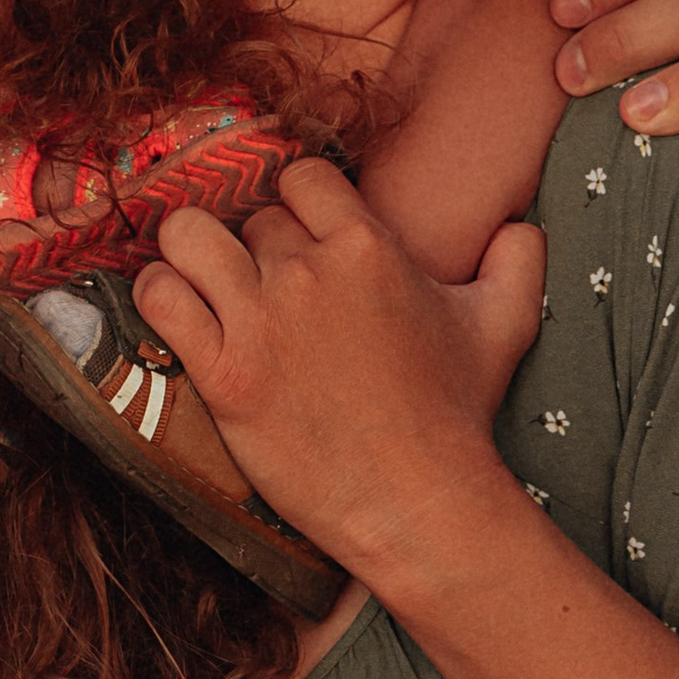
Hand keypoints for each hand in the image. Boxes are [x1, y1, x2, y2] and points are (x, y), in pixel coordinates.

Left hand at [135, 160, 544, 572]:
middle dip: (254, 247)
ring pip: (187, 236)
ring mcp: (261, 320)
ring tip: (202, 282)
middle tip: (264, 289)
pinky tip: (177, 312)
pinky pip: (160, 297)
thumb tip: (519, 224)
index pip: (300, 176)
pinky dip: (158, 296)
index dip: (294, 204)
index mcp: (368, 246)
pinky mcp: (224, 371)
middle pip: (249, 217)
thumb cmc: (457, 414)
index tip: (298, 237)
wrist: (418, 502)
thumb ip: (518, 261)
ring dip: (189, 253)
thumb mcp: (505, 326)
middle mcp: (308, 272)